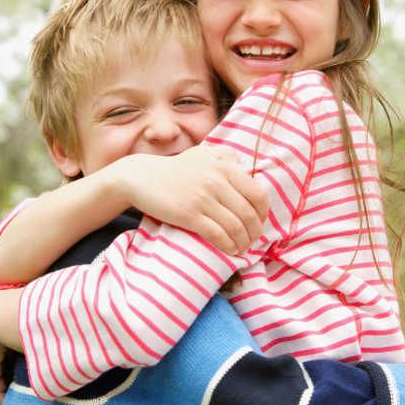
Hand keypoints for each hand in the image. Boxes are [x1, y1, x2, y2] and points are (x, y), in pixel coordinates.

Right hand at [106, 146, 268, 254]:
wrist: (140, 177)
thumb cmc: (173, 169)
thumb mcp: (201, 154)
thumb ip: (225, 157)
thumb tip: (246, 168)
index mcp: (224, 167)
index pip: (258, 194)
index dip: (264, 213)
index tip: (259, 221)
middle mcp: (216, 181)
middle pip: (249, 214)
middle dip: (255, 232)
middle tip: (252, 240)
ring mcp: (202, 198)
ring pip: (236, 227)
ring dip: (243, 242)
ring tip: (242, 247)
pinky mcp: (188, 214)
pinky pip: (217, 234)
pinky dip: (228, 246)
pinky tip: (229, 250)